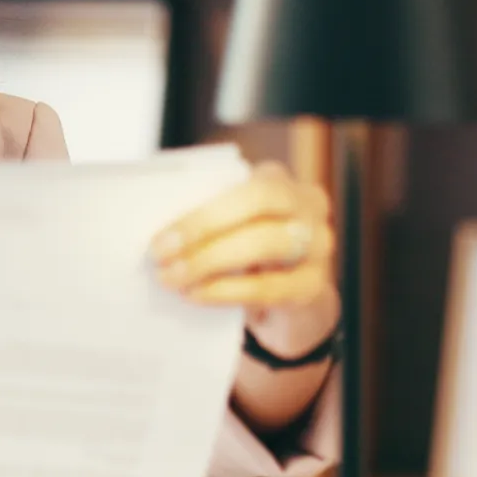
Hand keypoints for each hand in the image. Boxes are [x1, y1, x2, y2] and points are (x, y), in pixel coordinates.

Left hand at [149, 161, 334, 314]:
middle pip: (258, 208)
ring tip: (173, 279)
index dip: (203, 214)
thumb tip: (162, 233)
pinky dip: (227, 292)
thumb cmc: (244, 247)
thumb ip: (207, 216)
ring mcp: (317, 245)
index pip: (244, 187)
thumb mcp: (229, 224)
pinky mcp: (313, 285)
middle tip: (159, 258)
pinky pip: (269, 288)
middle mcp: (306, 206)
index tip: (161, 238)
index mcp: (277, 181)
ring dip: (210, 263)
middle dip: (202, 232)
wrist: (287, 294)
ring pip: (265, 245)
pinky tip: (197, 295)